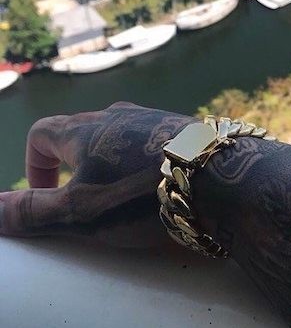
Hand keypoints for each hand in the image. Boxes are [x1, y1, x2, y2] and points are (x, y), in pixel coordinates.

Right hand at [0, 102, 192, 245]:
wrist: (223, 180)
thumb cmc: (142, 197)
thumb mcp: (79, 212)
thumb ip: (31, 211)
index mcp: (84, 130)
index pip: (41, 133)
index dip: (34, 164)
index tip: (46, 195)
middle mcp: (119, 115)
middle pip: (82, 131)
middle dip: (74, 164)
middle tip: (87, 198)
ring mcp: (156, 118)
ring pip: (121, 135)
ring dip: (113, 161)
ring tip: (126, 193)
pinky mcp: (186, 129)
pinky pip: (155, 141)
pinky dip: (147, 160)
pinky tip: (163, 183)